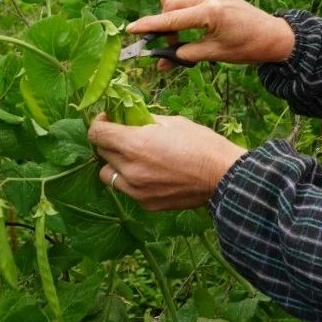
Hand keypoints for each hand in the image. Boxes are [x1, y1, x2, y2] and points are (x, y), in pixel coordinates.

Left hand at [87, 114, 246, 210]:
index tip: (108, 119)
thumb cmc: (202, 144)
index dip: (99, 123)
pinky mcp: (147, 204)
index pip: (97, 134)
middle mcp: (130, 169)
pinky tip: (151, 173)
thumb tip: (132, 117)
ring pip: (109, 176)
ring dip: (116, 164)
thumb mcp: (174, 123)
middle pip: (101, 154)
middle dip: (109, 142)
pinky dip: (132, 181)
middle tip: (124, 136)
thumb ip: (147, 121)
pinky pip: (128, 190)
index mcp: (135, 144)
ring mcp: (137, 190)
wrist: (224, 177)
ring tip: (134, 158)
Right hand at [128, 0, 294, 66]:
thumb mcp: (215, 54)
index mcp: (211, 12)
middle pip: (171, 3)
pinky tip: (187, 15)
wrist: (274, 36)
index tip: (130, 30)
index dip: (149, 25)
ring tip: (176, 26)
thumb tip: (160, 62)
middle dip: (163, 24)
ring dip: (170, 5)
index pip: (171, 18)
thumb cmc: (248, 48)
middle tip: (169, 44)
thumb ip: (185, 55)